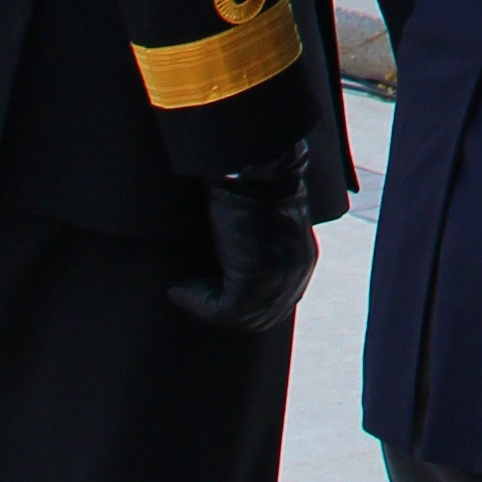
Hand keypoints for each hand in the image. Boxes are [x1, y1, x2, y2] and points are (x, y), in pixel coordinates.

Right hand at [168, 143, 316, 333]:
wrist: (253, 164)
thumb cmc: (253, 184)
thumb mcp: (267, 222)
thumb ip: (264, 250)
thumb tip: (235, 273)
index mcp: (302, 260)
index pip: (276, 305)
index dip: (242, 308)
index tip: (210, 294)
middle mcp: (296, 273)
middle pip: (260, 317)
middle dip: (223, 312)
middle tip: (192, 296)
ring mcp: (277, 278)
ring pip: (239, 317)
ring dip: (205, 306)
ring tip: (182, 289)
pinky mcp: (253, 278)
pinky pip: (222, 309)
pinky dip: (196, 301)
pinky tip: (179, 288)